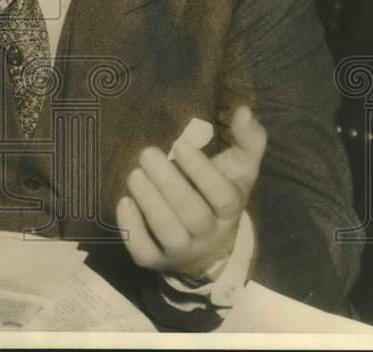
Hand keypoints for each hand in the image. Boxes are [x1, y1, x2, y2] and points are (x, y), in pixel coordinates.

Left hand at [116, 106, 266, 278]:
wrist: (208, 249)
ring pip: (169, 232)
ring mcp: (182, 251)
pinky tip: (124, 202)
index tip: (180, 144)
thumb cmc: (221, 195)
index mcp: (230, 210)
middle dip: (169, 184)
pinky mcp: (155, 260)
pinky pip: (144, 252)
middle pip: (193, 214)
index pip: (222, 196)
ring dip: (150, 202)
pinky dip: (132, 229)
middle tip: (147, 153)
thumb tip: (244, 111)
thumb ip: (248, 140)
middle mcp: (209, 235)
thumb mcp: (240, 169)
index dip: (201, 171)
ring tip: (135, 173)